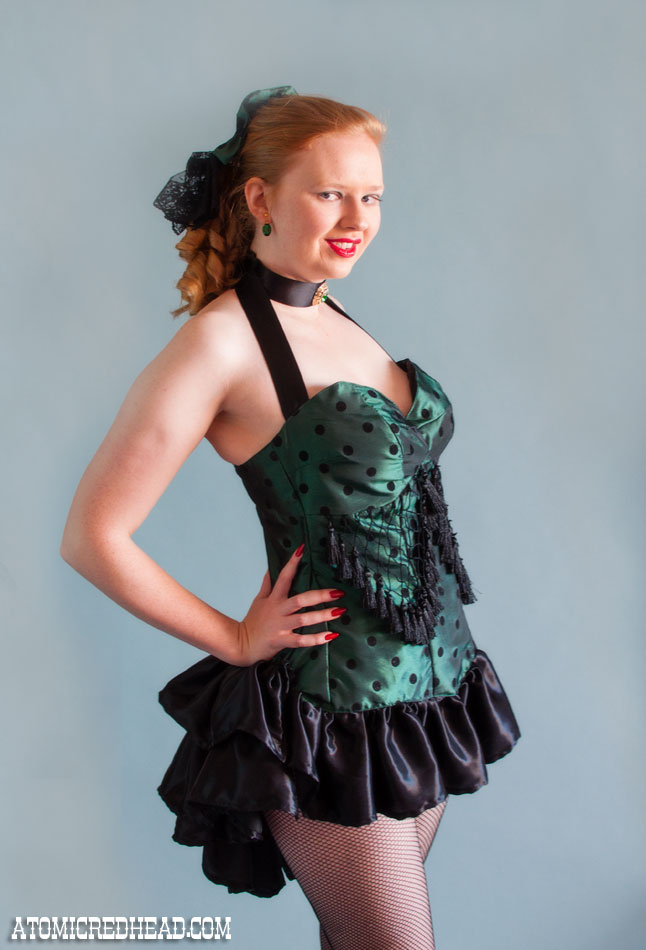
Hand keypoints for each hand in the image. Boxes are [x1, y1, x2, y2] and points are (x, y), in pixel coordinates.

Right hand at [233, 542, 345, 665]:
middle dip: (320, 595)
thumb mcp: (258, 600)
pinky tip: (330, 636)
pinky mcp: (282, 641)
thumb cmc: (253, 622)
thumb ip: (267, 584)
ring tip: (339, 611)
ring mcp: (281, 626)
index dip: (292, 563)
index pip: (284, 577)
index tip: (302, 550)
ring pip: (304, 619)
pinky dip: (316, 639)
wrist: (241, 644)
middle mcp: (279, 611)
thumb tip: (271, 568)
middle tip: (337, 592)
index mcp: (274, 599)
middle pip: (300, 600)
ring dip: (323, 615)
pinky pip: (301, 640)